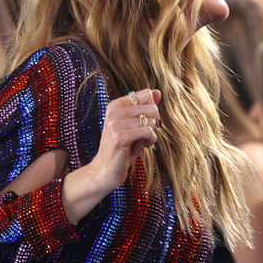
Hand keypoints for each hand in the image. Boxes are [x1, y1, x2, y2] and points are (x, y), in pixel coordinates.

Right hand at [62, 89, 160, 223]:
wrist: (105, 171)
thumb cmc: (122, 148)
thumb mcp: (134, 125)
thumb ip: (145, 108)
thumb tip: (157, 92)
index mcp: (116, 105)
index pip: (146, 94)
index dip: (152, 110)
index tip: (145, 123)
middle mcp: (114, 111)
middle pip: (152, 107)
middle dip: (153, 123)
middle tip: (143, 135)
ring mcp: (115, 123)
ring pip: (151, 120)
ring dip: (151, 134)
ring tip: (140, 142)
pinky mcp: (120, 137)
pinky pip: (148, 131)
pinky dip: (150, 140)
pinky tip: (142, 146)